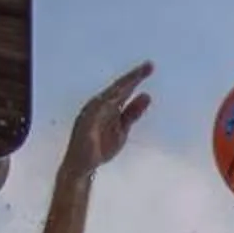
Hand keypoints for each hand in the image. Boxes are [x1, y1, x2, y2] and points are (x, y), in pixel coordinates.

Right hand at [63, 62, 153, 179]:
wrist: (83, 166)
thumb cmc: (100, 145)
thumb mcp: (123, 128)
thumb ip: (133, 112)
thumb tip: (147, 95)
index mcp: (108, 105)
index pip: (124, 88)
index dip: (136, 77)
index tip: (150, 66)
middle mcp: (98, 105)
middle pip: (118, 88)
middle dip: (133, 77)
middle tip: (149, 66)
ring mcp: (90, 113)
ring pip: (108, 97)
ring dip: (121, 87)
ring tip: (136, 77)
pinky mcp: (84, 125)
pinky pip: (95, 112)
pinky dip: (104, 104)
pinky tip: (115, 97)